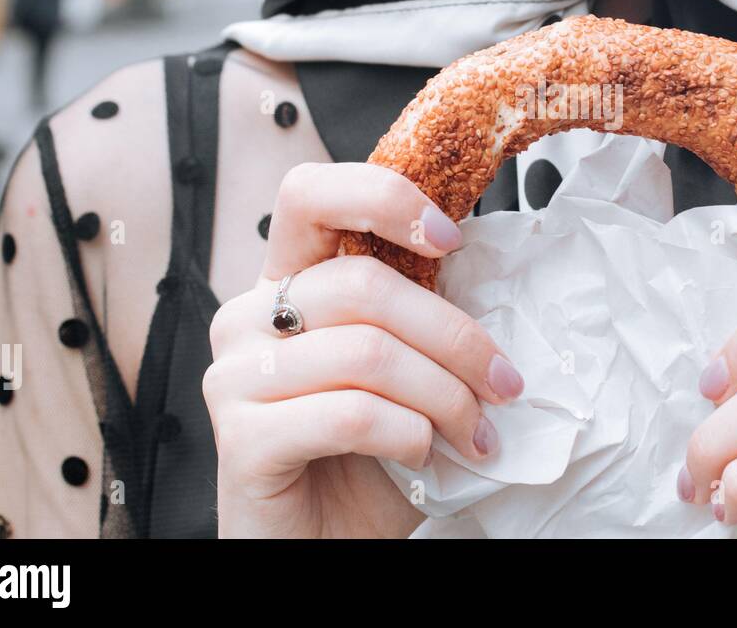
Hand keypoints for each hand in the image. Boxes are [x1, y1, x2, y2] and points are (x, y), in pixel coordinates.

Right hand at [204, 162, 523, 537]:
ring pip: (368, 353)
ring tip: (474, 432)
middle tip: (502, 384)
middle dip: (454, 336)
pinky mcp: (239, 438)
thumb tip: (489, 268)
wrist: (326, 543)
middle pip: (364, 284)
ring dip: (444, 395)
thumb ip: (416, 314)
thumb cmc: (366, 456)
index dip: (382, 197)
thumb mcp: (400, 368)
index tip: (450, 238)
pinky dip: (409, 434)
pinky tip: (424, 455)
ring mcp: (234, 377)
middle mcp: (248, 318)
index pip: (309, 193)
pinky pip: (351, 415)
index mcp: (287, 283)